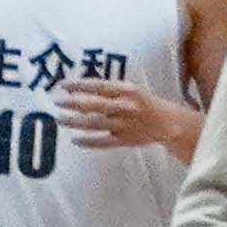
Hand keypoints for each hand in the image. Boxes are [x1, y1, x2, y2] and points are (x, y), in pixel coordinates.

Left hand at [60, 79, 198, 160]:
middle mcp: (126, 107)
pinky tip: (75, 139)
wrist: (169, 123)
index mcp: (128, 91)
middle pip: (95, 105)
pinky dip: (89, 141)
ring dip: (75, 122)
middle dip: (73, 103)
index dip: (79, 85)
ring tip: (60, 119)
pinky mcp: (126, 140)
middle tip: (57, 102)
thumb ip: (108, 90)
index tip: (62, 84)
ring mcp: (126, 125)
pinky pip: (104, 142)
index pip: (99, 86)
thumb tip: (78, 86)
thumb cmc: (143, 102)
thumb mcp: (129, 90)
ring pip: (96, 124)